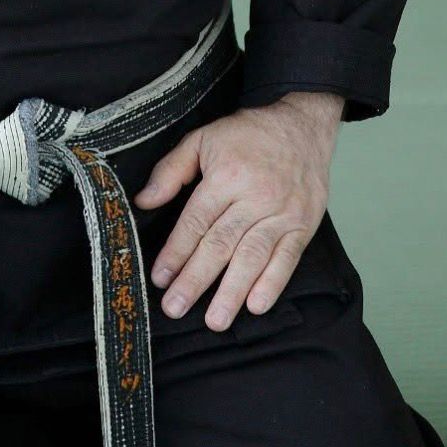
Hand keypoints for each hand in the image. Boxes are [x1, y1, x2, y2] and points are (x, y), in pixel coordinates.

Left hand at [132, 91, 342, 331]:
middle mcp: (255, 196)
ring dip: (232, 291)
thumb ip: (171, 170)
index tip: (160, 277)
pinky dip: (273, 283)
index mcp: (226, 175)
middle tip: (175, 308)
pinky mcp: (303, 225)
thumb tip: (144, 201)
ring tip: (214, 320)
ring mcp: (282, 213)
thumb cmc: (247, 134)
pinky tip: (256, 305)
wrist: (302, 125)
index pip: (196, 221)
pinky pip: (287, 258)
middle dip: (196, 279)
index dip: (176, 252)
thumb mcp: (203, 139)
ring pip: (253, 256)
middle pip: (221, 244)